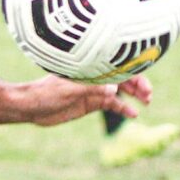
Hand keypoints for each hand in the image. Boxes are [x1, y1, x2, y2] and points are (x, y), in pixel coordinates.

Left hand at [10, 73, 150, 126]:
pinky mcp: (90, 103)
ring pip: (120, 91)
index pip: (116, 65)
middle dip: (138, 83)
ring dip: (134, 95)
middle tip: (148, 95)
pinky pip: (112, 105)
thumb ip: (91, 89)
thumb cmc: (45, 92)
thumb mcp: (68, 90)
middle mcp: (94, 77)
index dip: (133, 71)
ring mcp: (93, 90)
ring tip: (146, 102)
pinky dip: (123, 108)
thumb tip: (114, 92)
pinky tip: (134, 113)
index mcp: (89, 68)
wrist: (30, 107)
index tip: (143, 80)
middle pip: (122, 77)